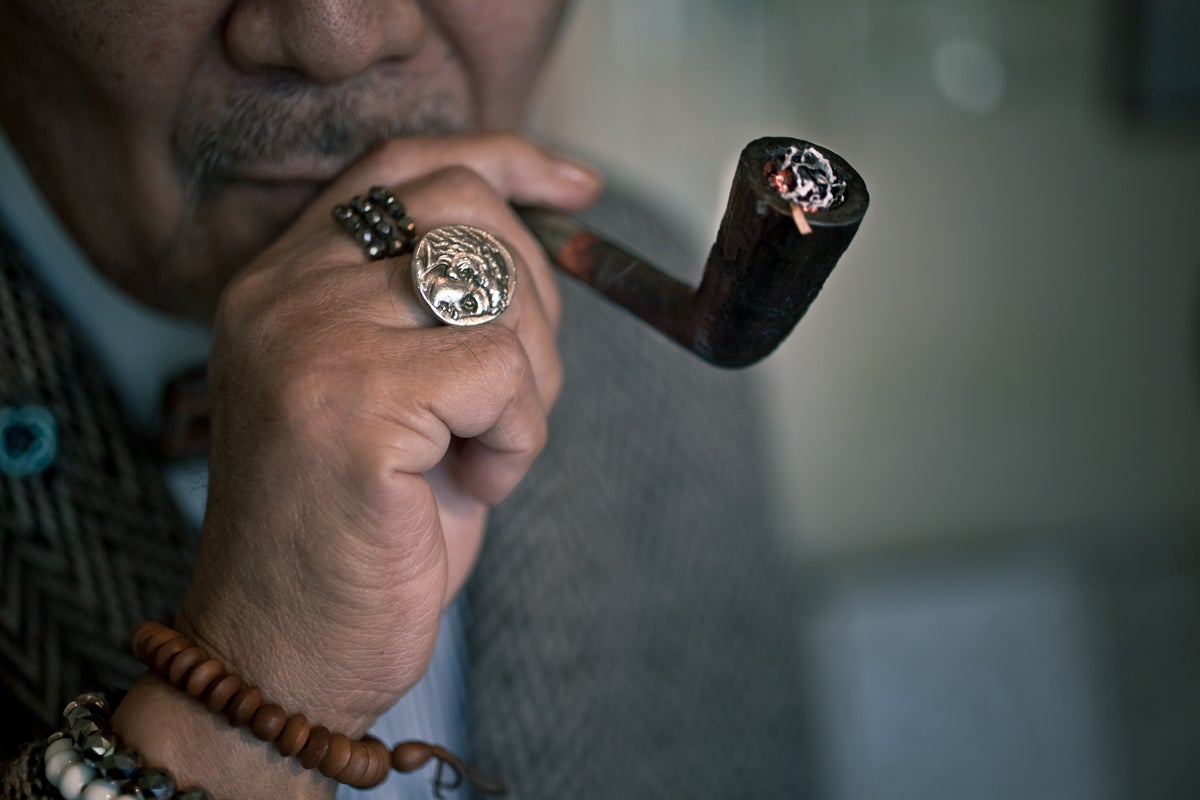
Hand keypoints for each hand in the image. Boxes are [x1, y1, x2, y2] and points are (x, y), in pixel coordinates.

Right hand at [112, 135, 600, 796]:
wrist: (285, 655)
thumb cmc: (360, 533)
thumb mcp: (397, 396)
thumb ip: (437, 310)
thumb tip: (541, 243)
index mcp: (285, 282)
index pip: (404, 166)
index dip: (502, 160)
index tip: (576, 190)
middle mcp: (285, 293)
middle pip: (467, 213)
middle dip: (537, 298)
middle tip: (519, 390)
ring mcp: (312, 339)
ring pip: (498, 291)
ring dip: (530, 383)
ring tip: (480, 454)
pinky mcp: (355, 402)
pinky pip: (504, 373)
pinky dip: (521, 437)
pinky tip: (474, 486)